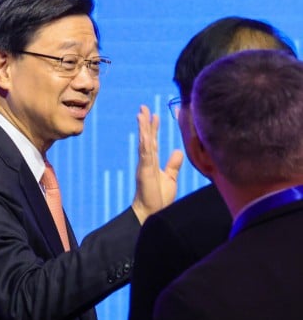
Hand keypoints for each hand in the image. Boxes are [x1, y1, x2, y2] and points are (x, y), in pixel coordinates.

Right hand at [131, 105, 183, 221]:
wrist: (152, 212)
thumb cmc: (159, 198)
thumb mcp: (170, 177)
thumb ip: (173, 164)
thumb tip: (177, 150)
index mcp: (152, 162)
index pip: (153, 141)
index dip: (153, 128)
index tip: (155, 115)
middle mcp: (146, 161)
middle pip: (146, 138)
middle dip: (145, 122)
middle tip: (144, 107)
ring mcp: (144, 165)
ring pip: (144, 142)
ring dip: (143, 128)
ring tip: (141, 114)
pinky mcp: (144, 171)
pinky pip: (145, 154)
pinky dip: (144, 142)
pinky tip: (144, 133)